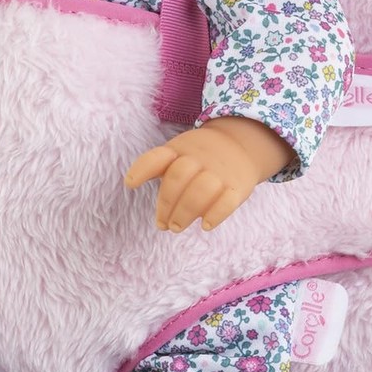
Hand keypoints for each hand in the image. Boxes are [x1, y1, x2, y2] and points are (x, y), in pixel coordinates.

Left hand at [123, 117, 294, 233]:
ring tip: (177, 227)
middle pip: (179, 177)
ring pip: (202, 189)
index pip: (158, 157)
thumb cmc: (198, 156)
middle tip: (164, 225)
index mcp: (180, 150)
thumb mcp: (177, 152)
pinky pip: (228, 201)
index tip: (130, 184)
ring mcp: (219, 172)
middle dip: (167, 204)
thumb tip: (131, 183)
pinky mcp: (238, 186)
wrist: (240, 144)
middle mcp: (199, 159)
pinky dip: (216, 214)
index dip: (142, 169)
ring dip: (186, 212)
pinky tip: (205, 225)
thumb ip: (156, 167)